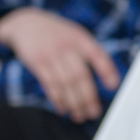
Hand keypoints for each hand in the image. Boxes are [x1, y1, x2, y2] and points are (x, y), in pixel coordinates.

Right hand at [0, 7, 120, 121]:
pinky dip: (57, 99)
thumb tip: (108, 77)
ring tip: (79, 116)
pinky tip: (62, 109)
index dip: (106, 70)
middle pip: (80, 76)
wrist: (26, 23)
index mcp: (80, 39)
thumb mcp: (75, 34)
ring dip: (73, 103)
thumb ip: (90, 51)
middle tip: (93, 113)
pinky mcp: (37, 63)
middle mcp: (67, 46)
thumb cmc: (57, 33)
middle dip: (88, 97)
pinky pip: (49, 84)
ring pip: (65, 83)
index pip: (97, 55)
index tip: (113, 86)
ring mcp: (51, 55)